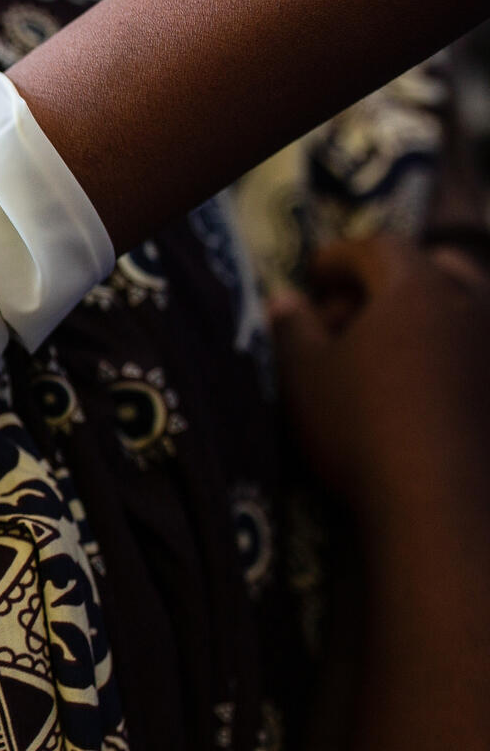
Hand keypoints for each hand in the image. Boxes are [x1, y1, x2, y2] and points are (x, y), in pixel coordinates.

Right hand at [268, 234, 489, 507]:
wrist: (441, 506)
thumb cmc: (360, 427)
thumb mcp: (304, 376)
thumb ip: (292, 329)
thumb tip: (285, 299)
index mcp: (417, 288)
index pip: (376, 248)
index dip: (340, 257)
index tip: (314, 274)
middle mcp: (472, 305)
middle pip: (438, 268)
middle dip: (396, 279)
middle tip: (358, 311)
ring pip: (470, 310)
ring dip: (432, 318)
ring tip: (394, 352)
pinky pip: (481, 356)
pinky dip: (455, 357)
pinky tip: (426, 389)